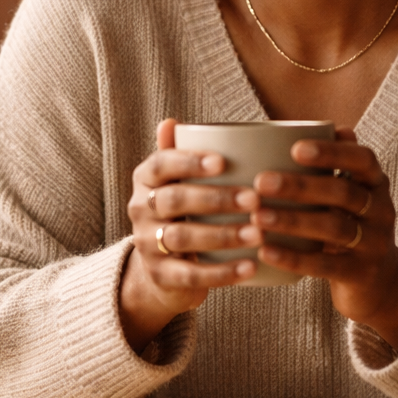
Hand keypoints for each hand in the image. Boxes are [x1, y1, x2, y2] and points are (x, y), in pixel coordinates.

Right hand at [119, 118, 263, 351]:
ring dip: (222, 235)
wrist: (163, 270)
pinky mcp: (161, 276)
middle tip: (254, 199)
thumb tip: (171, 121)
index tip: (223, 162)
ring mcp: (147, 245)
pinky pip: (191, 275)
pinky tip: (251, 267)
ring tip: (258, 233)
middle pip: (174, 200)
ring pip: (182, 237)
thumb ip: (178, 153)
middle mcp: (139, 210)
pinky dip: (222, 273)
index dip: (189, 161)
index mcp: (146, 180)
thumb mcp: (177, 182)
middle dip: (216, 198)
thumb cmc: (182, 213)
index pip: (160, 164)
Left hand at [250, 129, 397, 351]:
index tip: (294, 148)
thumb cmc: (352, 225)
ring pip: (334, 228)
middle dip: (300, 186)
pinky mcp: (360, 274)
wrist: (383, 283)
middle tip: (261, 182)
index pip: (362, 159)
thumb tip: (312, 127)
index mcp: (376, 183)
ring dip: (292, 221)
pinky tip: (265, 251)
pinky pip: (325, 265)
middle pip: (343, 192)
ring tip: (257, 216)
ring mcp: (374, 243)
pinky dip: (293, 258)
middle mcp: (381, 210)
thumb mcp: (351, 194)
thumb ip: (334, 166)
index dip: (331, 152)